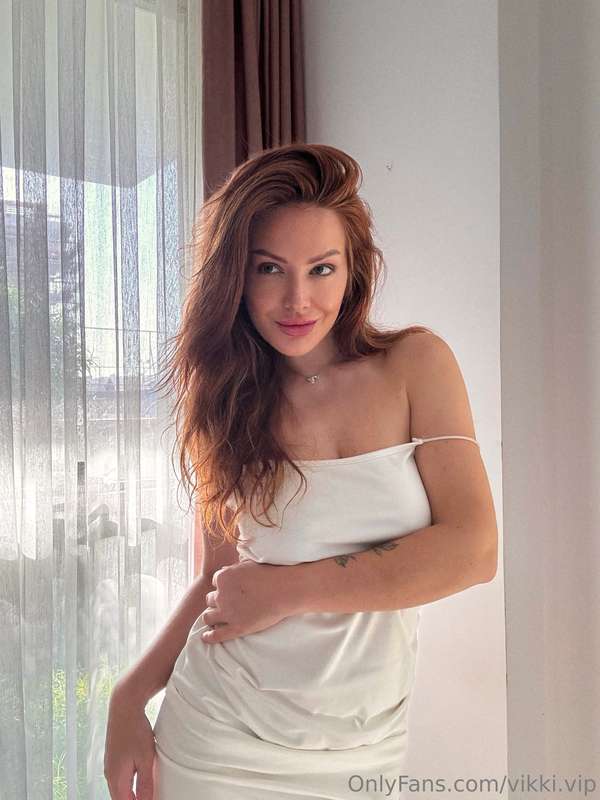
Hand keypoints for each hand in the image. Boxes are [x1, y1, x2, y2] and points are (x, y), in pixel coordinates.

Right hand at [104, 682, 155, 799]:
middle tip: (151, 796)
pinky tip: (140, 777)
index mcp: (116, 779)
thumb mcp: (146, 759)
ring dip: (132, 792)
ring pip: (121, 787)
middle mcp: (109, 774)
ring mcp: (110, 764)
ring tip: (147, 791)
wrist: (124, 707)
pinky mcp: (113, 756)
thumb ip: (146, 784)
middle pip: (121, 797)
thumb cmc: (136, 731)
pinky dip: (130, 782)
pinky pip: (120, 776)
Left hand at [200, 559, 292, 642]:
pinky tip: (206, 637)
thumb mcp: (248, 564)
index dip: (223, 586)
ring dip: (212, 617)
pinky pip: (216, 635)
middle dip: (217, 600)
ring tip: (217, 619)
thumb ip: (233, 569)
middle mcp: (221, 595)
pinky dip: (208, 637)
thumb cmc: (270, 574)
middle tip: (228, 603)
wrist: (284, 590)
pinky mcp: (236, 628)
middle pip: (210, 599)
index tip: (231, 589)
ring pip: (208, 617)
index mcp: (223, 577)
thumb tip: (224, 571)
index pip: (215, 582)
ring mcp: (228, 613)